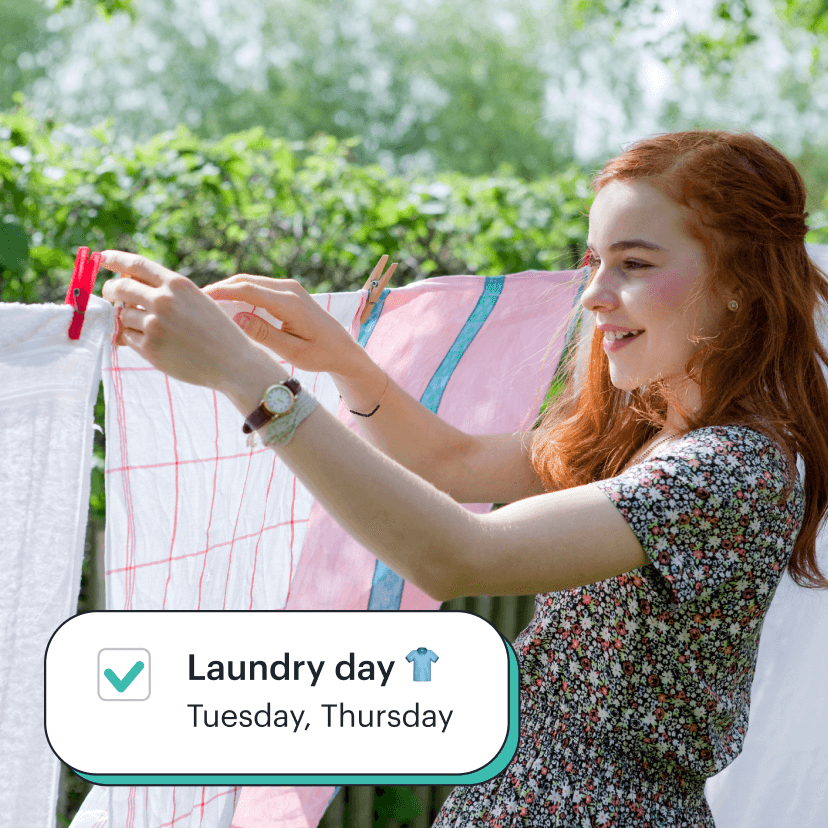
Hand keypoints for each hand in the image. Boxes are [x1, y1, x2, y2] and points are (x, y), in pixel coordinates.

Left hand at [99, 251, 276, 392]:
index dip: (115, 259)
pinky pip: (127, 337)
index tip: (103, 258)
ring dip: (126, 319)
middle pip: (121, 288)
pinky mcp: (150, 348)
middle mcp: (163, 301)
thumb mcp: (197, 300)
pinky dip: (132, 338)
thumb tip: (129, 283)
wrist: (234, 362)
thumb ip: (167, 291)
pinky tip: (152, 343)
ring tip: (148, 328)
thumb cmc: (217, 331)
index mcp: (177, 284)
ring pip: (122, 315)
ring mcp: (155, 325)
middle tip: (110, 293)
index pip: (137, 265)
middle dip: (111, 289)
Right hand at [203, 272, 362, 377]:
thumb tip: (237, 317)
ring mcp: (291, 288)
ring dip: (229, 289)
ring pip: (251, 282)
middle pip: (246, 281)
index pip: (248, 290)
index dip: (221, 291)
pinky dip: (242, 293)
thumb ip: (265, 334)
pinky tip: (226, 304)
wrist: (344, 350)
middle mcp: (290, 289)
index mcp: (290, 303)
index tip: (199, 297)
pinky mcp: (290, 292)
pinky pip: (260, 288)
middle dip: (220, 288)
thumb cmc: (320, 355)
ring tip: (205, 302)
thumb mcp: (292, 351)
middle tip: (194, 299)